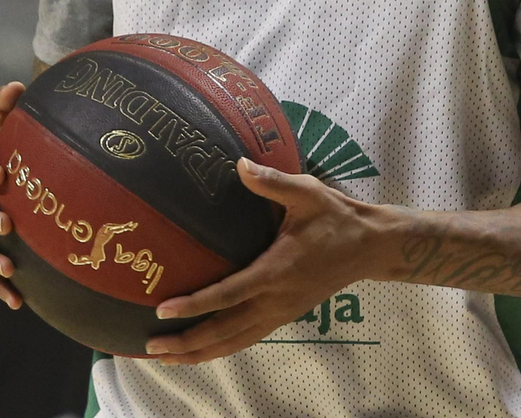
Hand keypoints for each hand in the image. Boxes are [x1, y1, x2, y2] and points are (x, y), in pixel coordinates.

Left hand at [144, 158, 386, 363]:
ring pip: (234, 342)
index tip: (163, 310)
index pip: (228, 294)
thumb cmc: (336, 216)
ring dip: (199, 352)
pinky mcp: (284, 316)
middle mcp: (276, 300)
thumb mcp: (307, 192)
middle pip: (225, 331)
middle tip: (150, 347)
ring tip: (165, 357)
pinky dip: (220, 348)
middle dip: (187, 342)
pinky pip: (246, 339)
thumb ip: (272, 181)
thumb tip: (239, 164)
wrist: (370, 247)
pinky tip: (200, 350)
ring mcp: (281, 312)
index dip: (195, 305)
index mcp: (277, 270)